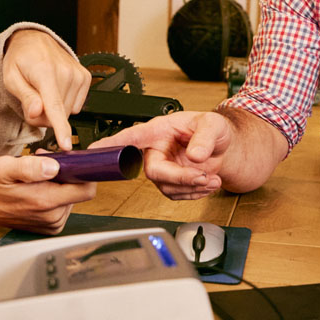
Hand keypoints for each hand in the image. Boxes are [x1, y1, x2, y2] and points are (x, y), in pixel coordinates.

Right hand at [0, 154, 95, 233]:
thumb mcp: (5, 168)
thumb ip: (30, 167)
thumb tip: (54, 166)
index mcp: (45, 201)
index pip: (86, 190)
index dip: (86, 173)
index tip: (78, 162)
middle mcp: (52, 216)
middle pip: (79, 192)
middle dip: (67, 175)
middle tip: (46, 165)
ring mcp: (51, 223)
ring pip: (71, 198)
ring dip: (59, 184)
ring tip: (38, 177)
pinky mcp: (49, 226)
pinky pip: (63, 207)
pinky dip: (54, 195)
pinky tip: (38, 188)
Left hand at [2, 30, 89, 151]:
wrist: (34, 40)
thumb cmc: (20, 60)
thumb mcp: (11, 79)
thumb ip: (25, 97)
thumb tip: (38, 112)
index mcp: (45, 72)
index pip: (54, 106)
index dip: (60, 128)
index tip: (66, 144)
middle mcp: (66, 72)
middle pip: (58, 114)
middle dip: (43, 116)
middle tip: (32, 102)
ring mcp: (78, 74)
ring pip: (68, 112)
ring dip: (54, 110)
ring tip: (43, 93)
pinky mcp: (85, 77)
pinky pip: (76, 106)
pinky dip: (64, 103)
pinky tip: (56, 90)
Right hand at [94, 111, 230, 199]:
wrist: (224, 147)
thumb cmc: (213, 129)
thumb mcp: (212, 125)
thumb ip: (204, 137)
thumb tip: (195, 155)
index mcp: (158, 131)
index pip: (131, 137)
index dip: (112, 144)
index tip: (95, 149)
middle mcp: (155, 150)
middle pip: (153, 171)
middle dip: (179, 178)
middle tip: (201, 176)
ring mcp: (162, 168)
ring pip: (166, 187)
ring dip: (192, 187)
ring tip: (212, 178)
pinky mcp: (171, 182)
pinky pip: (177, 195)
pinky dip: (196, 193)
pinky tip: (208, 183)